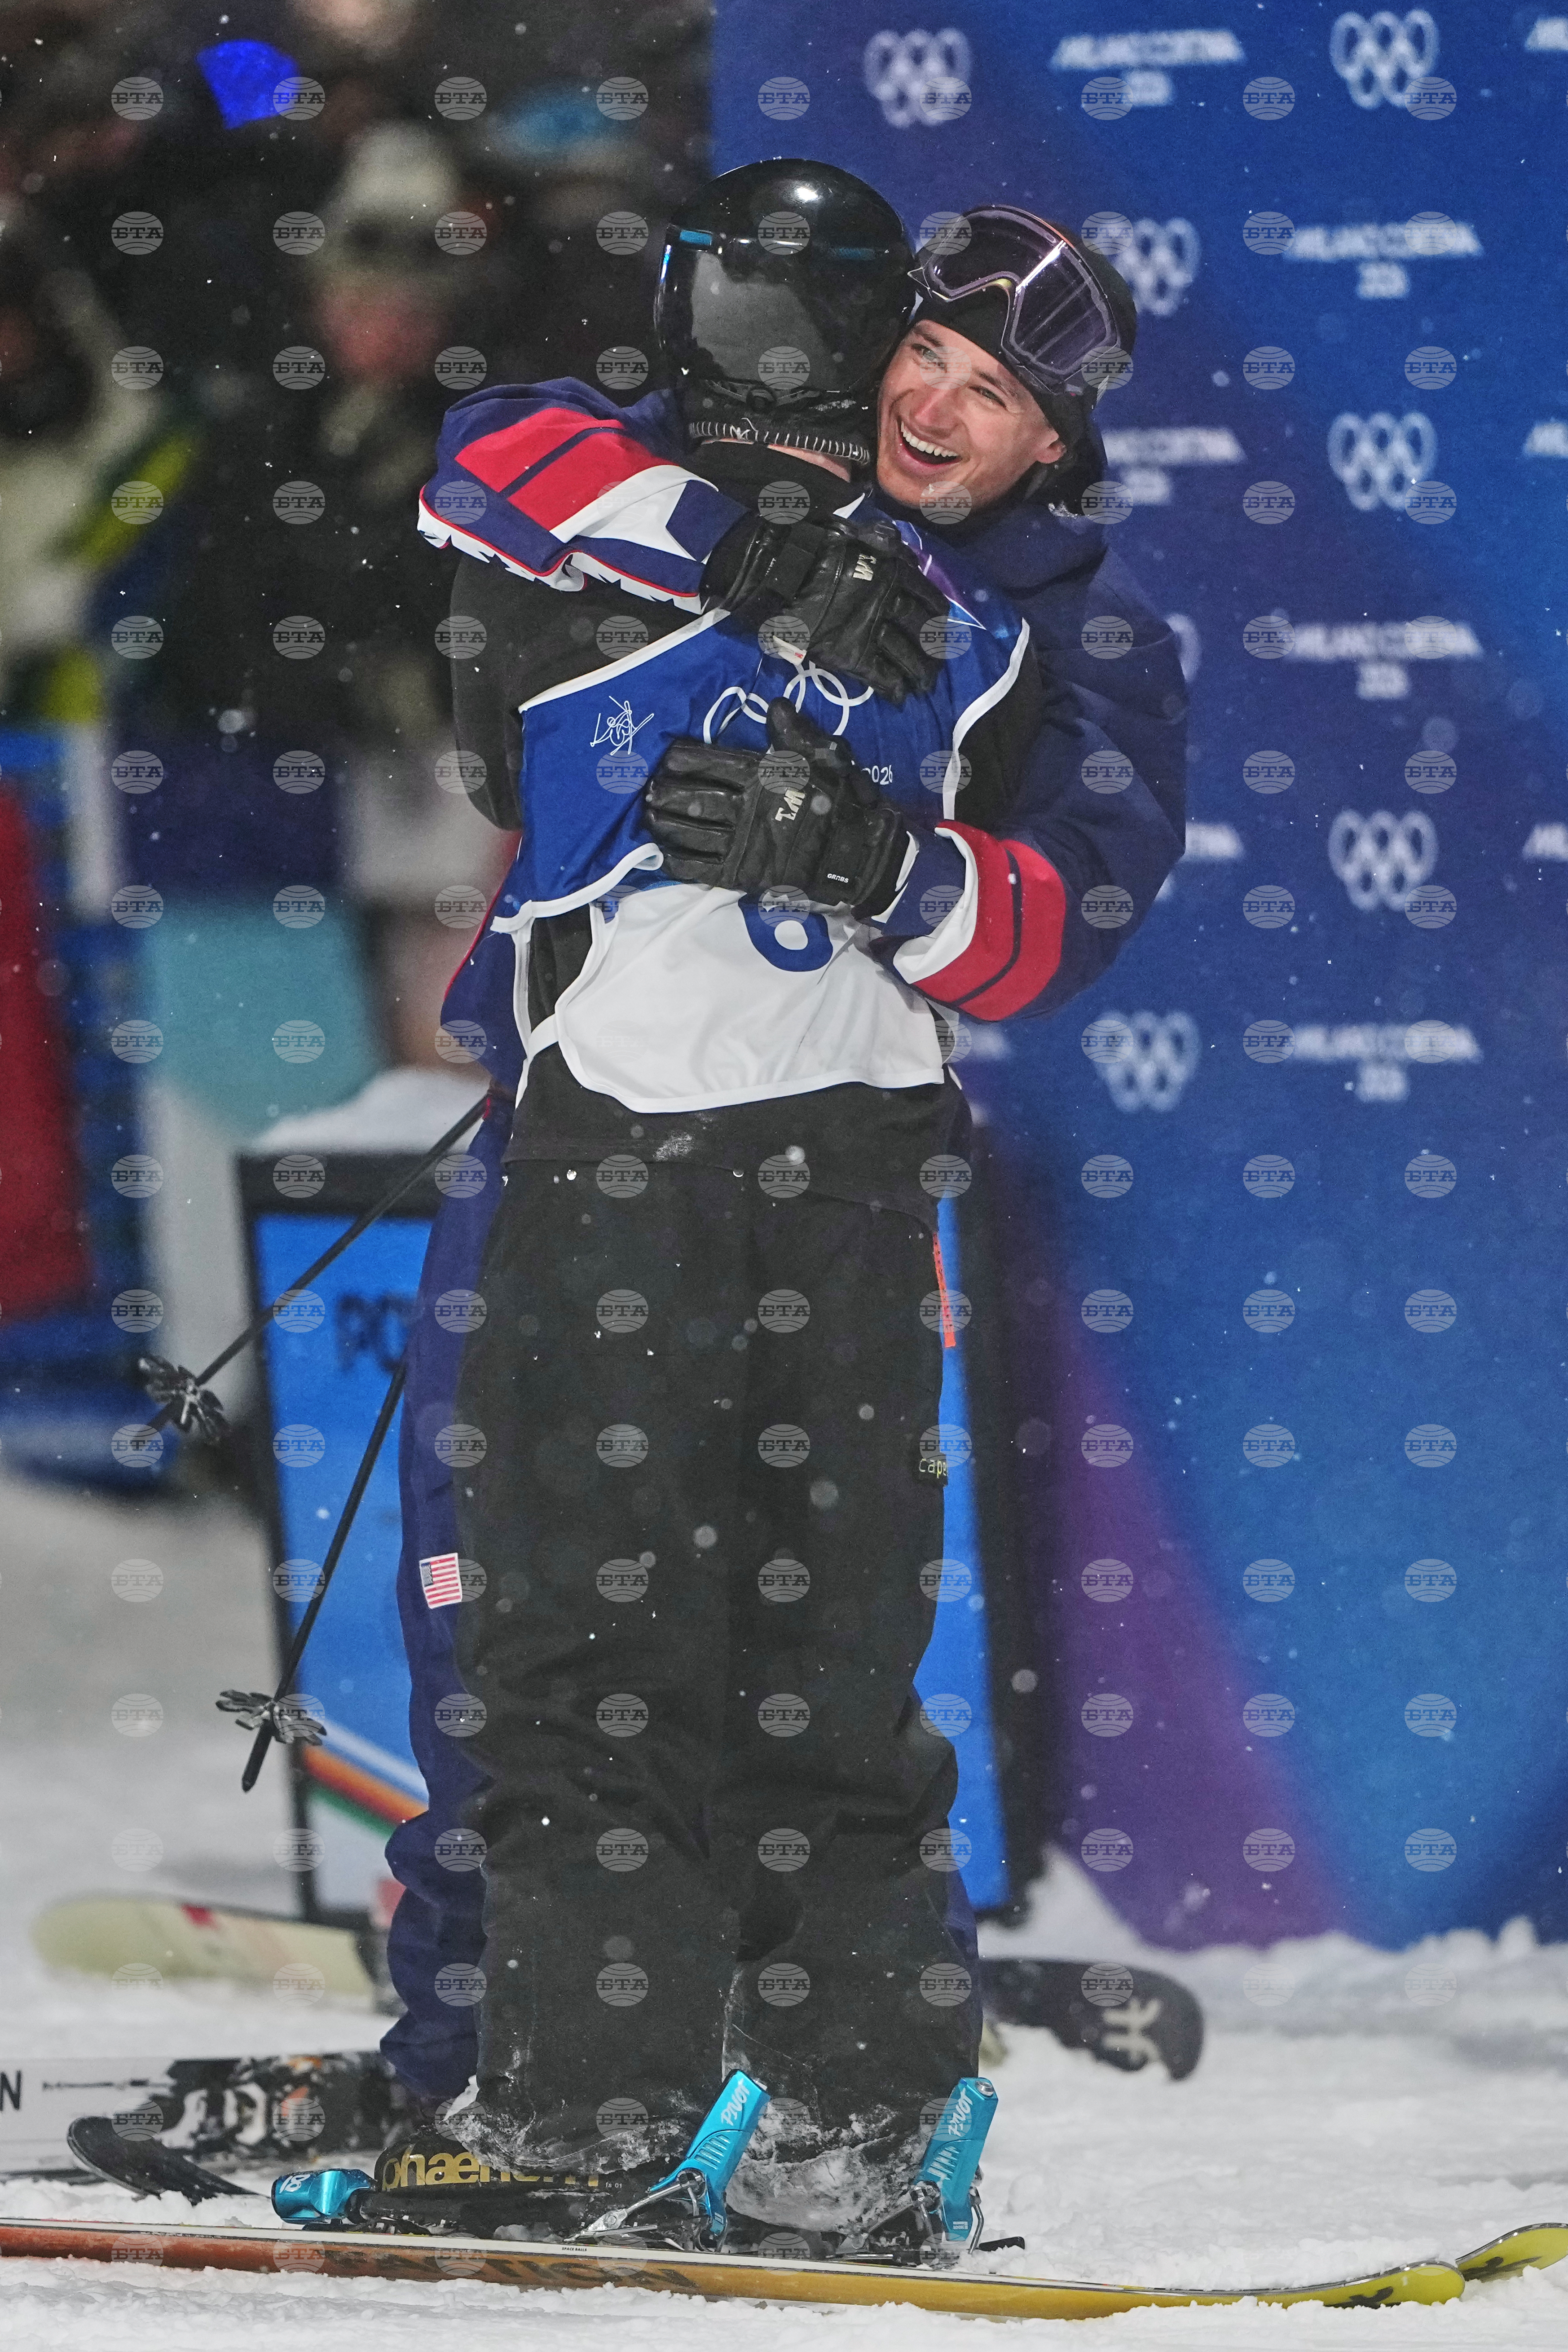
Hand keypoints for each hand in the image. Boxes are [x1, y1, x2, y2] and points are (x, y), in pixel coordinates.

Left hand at [645, 698, 910, 912]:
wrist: (857, 852)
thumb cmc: (841, 798)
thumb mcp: (824, 755)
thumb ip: (794, 732)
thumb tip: (775, 704)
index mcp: (760, 776)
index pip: (709, 763)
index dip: (682, 759)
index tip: (665, 757)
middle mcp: (744, 808)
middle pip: (693, 797)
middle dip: (665, 793)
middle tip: (646, 789)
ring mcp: (741, 843)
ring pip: (690, 832)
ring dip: (663, 824)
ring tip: (647, 815)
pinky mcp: (741, 873)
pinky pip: (700, 868)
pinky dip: (676, 862)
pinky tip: (659, 854)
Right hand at [703, 513, 947, 705]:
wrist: (783, 571)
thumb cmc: (815, 545)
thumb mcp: (855, 531)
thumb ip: (882, 541)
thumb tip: (900, 547)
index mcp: (893, 571)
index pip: (926, 595)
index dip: (936, 611)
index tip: (941, 621)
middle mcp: (889, 602)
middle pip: (921, 629)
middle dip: (933, 647)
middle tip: (940, 661)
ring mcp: (872, 630)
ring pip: (906, 656)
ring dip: (920, 673)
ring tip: (926, 686)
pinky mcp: (853, 653)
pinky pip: (880, 674)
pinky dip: (892, 687)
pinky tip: (900, 697)